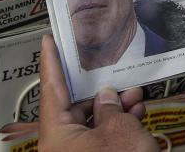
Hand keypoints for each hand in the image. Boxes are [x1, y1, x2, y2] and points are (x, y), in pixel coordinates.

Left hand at [38, 36, 157, 151]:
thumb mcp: (120, 128)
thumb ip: (110, 107)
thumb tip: (107, 97)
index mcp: (56, 136)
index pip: (51, 88)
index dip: (52, 61)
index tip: (49, 42)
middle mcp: (62, 146)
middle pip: (75, 106)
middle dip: (100, 90)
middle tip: (114, 75)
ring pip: (91, 122)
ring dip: (114, 107)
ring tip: (133, 95)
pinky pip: (100, 137)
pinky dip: (117, 125)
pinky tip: (134, 113)